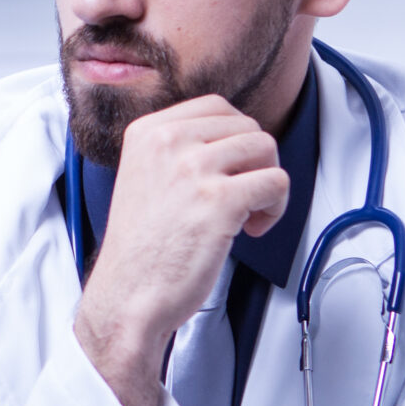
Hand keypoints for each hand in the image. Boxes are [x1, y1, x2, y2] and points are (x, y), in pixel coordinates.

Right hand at [74, 96, 288, 405]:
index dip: (235, 139)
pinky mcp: (219, 201)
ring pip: (266, 148)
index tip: (230, 170)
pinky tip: (251, 229)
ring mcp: (193, 169)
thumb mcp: (145, 177)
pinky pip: (276, 183)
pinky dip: (275, 208)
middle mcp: (168, 142)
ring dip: (267, 183)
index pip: (216, 107)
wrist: (128, 298)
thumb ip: (179, 150)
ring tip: (247, 213)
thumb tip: (231, 138)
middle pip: (247, 126)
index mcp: (147, 132)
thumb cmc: (141, 251)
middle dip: (254, 163)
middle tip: (240, 197)